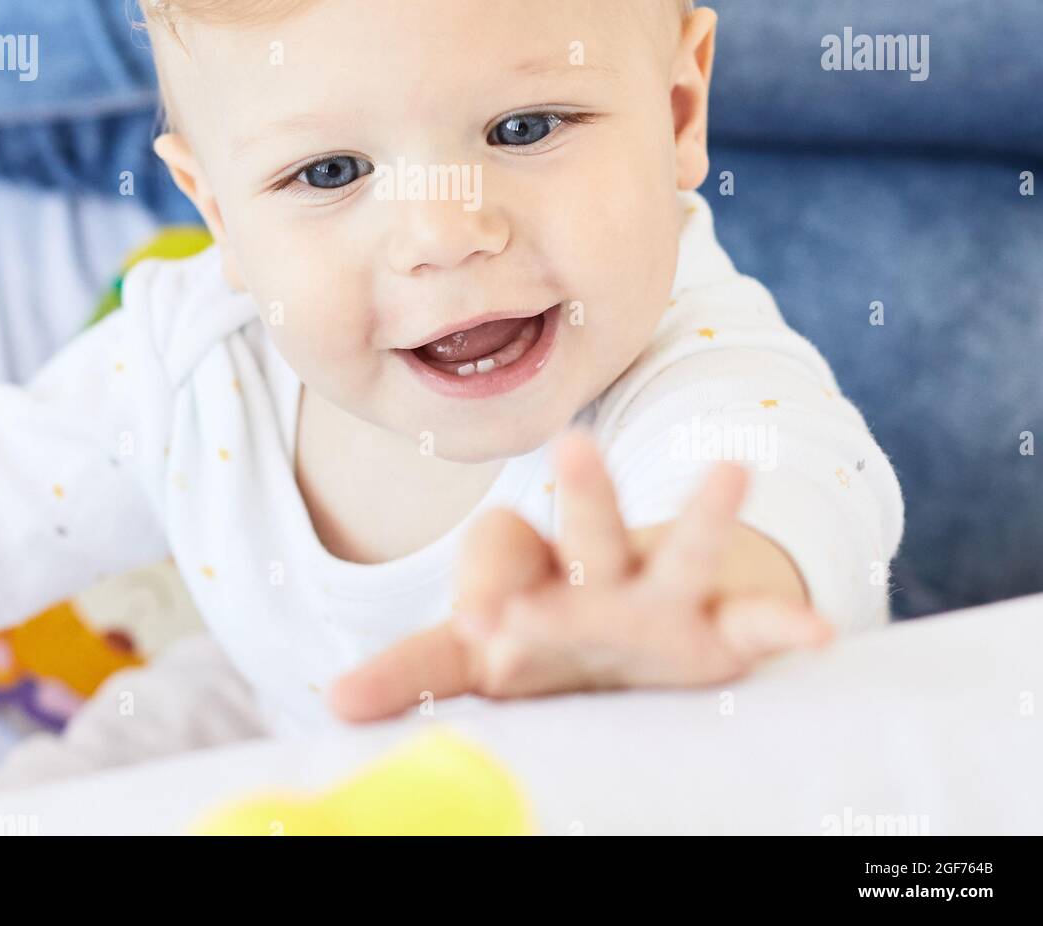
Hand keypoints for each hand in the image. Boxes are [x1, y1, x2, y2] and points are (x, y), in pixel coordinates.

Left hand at [328, 428, 833, 721]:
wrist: (633, 640)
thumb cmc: (544, 636)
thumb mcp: (479, 654)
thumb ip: (414, 668)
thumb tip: (334, 702)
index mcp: (534, 580)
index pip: (501, 549)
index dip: (491, 579)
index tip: (481, 624)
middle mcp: (598, 578)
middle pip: (588, 529)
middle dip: (585, 498)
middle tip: (573, 450)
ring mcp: (661, 601)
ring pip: (679, 548)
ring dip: (699, 512)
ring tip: (731, 469)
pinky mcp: (716, 635)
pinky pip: (756, 625)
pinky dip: (783, 624)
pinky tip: (817, 631)